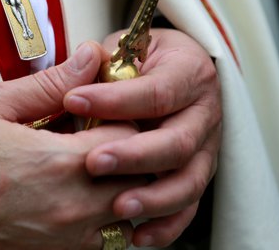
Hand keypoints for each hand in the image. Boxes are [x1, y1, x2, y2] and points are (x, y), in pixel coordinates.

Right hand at [0, 42, 142, 248]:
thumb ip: (51, 83)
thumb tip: (90, 57)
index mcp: (61, 161)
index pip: (130, 136)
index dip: (124, 117)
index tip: (106, 110)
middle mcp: (72, 205)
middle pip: (138, 177)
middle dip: (130, 152)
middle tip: (103, 135)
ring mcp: (65, 238)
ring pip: (127, 213)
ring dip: (121, 188)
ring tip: (94, 167)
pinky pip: (103, 241)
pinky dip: (103, 220)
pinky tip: (77, 197)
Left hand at [64, 29, 221, 247]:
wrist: (169, 70)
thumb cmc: (140, 59)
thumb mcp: (124, 47)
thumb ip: (103, 59)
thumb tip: (84, 58)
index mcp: (189, 72)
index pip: (157, 91)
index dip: (116, 100)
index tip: (73, 101)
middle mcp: (205, 112)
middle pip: (178, 142)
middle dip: (135, 156)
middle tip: (94, 162)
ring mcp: (205, 147)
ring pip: (189, 181)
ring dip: (153, 198)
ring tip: (117, 207)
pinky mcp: (197, 174)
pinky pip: (189, 207)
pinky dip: (167, 226)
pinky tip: (137, 236)